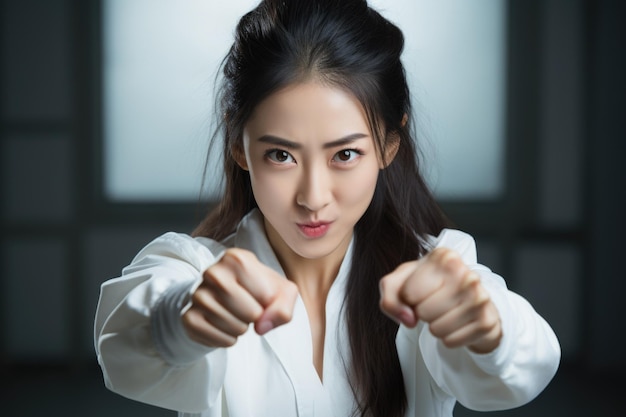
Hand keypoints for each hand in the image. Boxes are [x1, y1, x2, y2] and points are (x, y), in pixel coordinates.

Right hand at [182, 248, 297, 347]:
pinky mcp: (189, 317)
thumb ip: (284, 306)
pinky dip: (228, 339)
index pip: (267, 296)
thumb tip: (262, 326)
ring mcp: (197, 295)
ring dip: (242, 328)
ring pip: (236, 328)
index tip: (260, 295)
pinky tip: (224, 325)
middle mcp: (213, 272)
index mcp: (237, 259)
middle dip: (256, 317)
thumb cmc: (256, 289)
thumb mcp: (280, 290)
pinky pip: (220, 340)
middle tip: (248, 307)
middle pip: (252, 314)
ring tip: (235, 315)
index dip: (270, 303)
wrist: (220, 295)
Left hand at [379, 248, 501, 352]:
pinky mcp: (487, 322)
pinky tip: (457, 324)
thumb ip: (389, 293)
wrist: (467, 300)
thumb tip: (409, 318)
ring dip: (435, 326)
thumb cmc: (429, 286)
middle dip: (422, 313)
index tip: (421, 291)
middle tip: (434, 303)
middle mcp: (466, 273)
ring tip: (445, 313)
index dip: (408, 298)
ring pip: (436, 330)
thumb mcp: (402, 281)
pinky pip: (450, 342)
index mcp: (443, 257)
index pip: (408, 293)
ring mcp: (480, 297)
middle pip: (423, 312)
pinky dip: (448, 338)